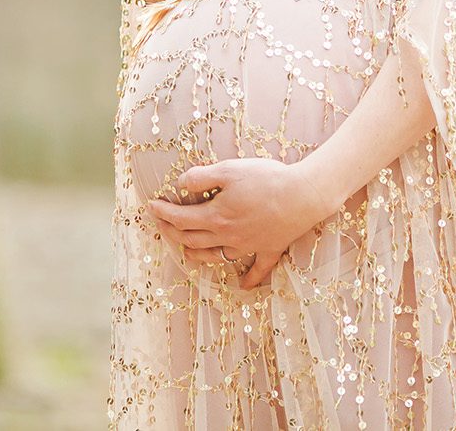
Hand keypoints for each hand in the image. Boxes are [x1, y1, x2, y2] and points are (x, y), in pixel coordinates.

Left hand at [143, 158, 336, 290]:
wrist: (304, 195)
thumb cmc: (267, 179)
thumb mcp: (229, 169)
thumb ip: (201, 177)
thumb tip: (180, 184)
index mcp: (216, 216)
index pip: (180, 218)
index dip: (163, 213)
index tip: (151, 206)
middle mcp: (228, 236)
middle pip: (192, 239)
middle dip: (172, 232)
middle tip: (161, 224)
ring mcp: (249, 246)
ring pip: (216, 256)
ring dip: (197, 255)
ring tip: (185, 251)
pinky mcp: (269, 249)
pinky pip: (257, 269)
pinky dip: (249, 280)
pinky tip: (242, 286)